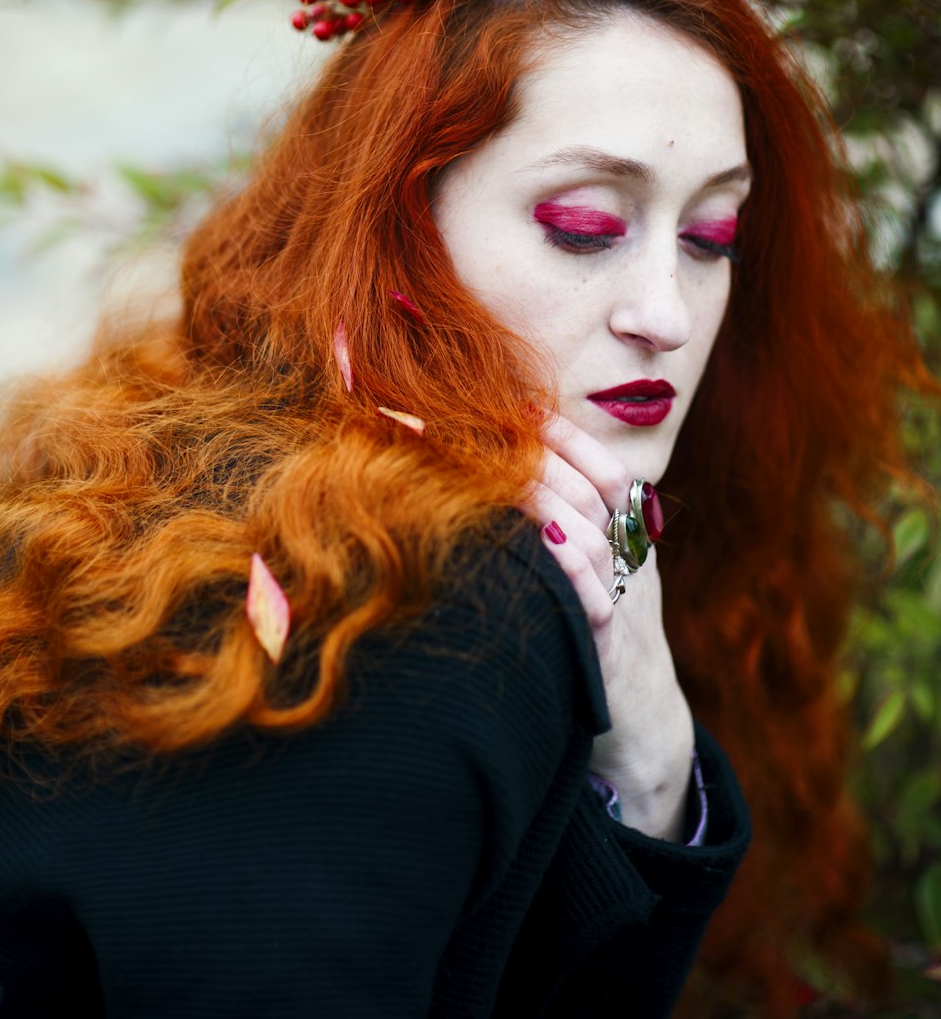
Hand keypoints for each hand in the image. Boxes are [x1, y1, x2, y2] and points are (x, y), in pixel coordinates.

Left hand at [524, 413, 693, 840]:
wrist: (645, 731)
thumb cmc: (603, 642)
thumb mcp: (597, 577)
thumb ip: (571, 533)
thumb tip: (511, 479)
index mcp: (627, 542)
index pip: (607, 473)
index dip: (570, 438)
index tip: (524, 407)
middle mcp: (630, 565)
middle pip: (593, 495)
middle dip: (543, 457)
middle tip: (492, 431)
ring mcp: (624, 605)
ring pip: (593, 539)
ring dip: (549, 502)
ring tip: (504, 474)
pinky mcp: (609, 653)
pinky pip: (597, 604)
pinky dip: (572, 572)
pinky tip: (544, 546)